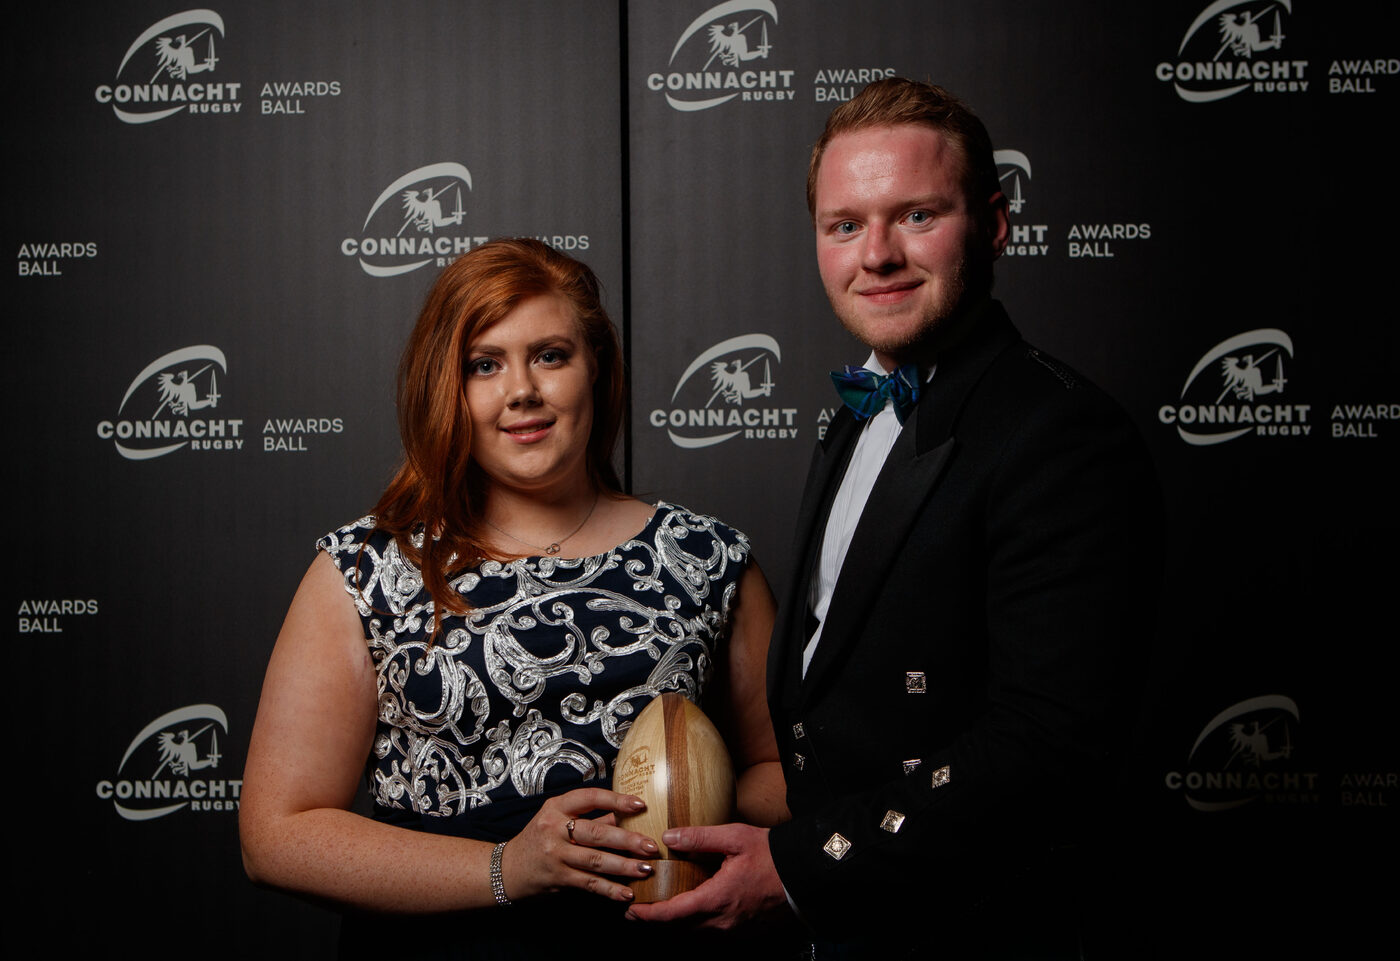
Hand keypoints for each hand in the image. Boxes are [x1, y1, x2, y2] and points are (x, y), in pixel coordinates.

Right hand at [502, 787, 657, 902]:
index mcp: (557, 807)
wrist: (508, 869)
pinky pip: (589, 883)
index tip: (641, 805)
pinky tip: (627, 893)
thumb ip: (592, 818)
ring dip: (624, 867)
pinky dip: (609, 889)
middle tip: (651, 846)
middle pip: (596, 833)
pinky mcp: (558, 878)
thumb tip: (626, 816)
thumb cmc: (540, 839)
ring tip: (646, 870)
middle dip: (627, 840)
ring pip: (595, 861)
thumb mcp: (558, 820)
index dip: (617, 800)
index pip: (590, 798)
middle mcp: (554, 829)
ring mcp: (555, 855)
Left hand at [624, 823, 786, 928]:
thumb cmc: (773, 855)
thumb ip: (699, 838)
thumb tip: (668, 836)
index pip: (672, 914)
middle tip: (636, 912)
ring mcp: (735, 928)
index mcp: (716, 899)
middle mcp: (723, 920)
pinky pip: (713, 930)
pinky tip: (693, 909)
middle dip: (656, 921)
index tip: (630, 911)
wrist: (806, 873)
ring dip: (676, 923)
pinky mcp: (745, 928)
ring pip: (696, 931)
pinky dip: (696, 923)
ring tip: (660, 911)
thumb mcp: (734, 837)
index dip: (648, 915)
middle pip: (680, 928)